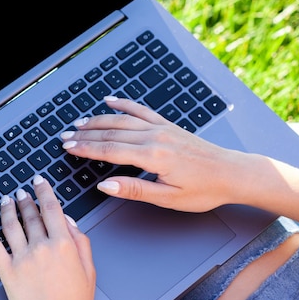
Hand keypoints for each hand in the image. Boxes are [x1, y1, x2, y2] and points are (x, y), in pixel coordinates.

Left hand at [0, 174, 95, 299]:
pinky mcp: (6, 271)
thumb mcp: (89, 272)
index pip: (52, 209)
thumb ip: (82, 243)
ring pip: (11, 224)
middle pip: (31, 215)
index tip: (40, 182)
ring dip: (8, 208)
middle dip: (26, 200)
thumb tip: (70, 222)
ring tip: (7, 199)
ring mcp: (22, 259)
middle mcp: (42, 247)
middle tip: (23, 192)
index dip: (45, 192)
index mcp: (64, 245)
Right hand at [60, 96, 253, 211]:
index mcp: (153, 156)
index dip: (86, 149)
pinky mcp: (169, 126)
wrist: (234, 173)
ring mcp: (163, 128)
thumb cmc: (206, 189)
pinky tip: (111, 102)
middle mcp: (156, 137)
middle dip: (85, 135)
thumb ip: (135, 190)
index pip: (110, 150)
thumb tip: (106, 185)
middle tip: (64, 137)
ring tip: (79, 123)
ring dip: (98, 121)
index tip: (68, 148)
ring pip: (123, 120)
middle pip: (112, 133)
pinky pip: (142, 111)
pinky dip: (124, 105)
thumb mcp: (169, 198)